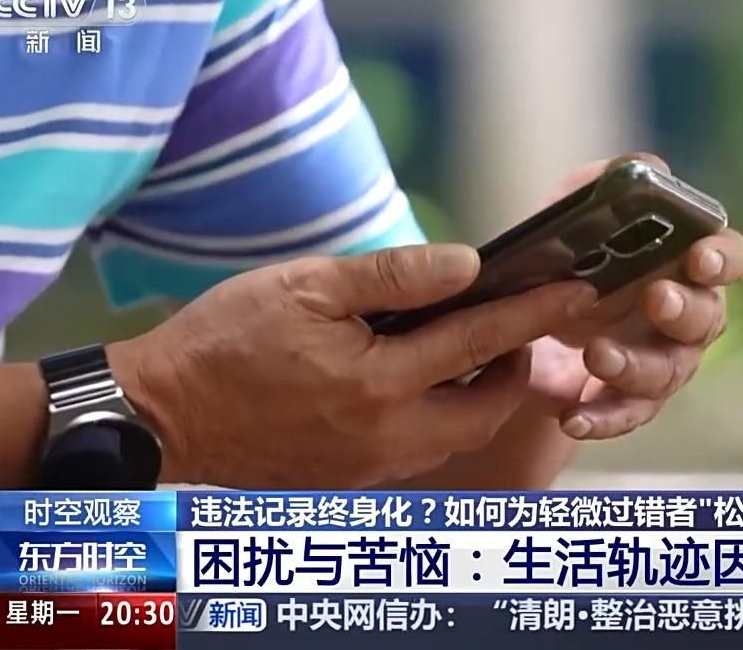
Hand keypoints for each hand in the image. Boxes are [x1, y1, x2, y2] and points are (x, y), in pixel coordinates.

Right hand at [108, 244, 595, 488]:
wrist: (163, 418)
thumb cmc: (225, 342)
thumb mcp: (304, 286)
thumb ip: (392, 276)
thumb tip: (466, 264)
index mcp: (378, 383)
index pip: (482, 342)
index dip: (535, 312)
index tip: (578, 289)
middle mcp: (388, 435)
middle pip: (489, 409)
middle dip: (517, 368)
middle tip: (515, 326)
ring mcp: (373, 465)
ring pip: (459, 435)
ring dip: (480, 394)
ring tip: (470, 348)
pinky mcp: (354, 477)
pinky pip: (422, 448)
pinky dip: (439, 413)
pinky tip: (420, 380)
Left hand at [528, 154, 742, 439]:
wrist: (521, 323)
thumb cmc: (568, 257)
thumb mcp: (575, 212)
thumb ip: (605, 185)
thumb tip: (643, 168)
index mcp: (685, 264)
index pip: (728, 258)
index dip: (721, 259)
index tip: (698, 256)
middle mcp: (688, 317)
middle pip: (707, 319)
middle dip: (683, 310)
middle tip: (655, 298)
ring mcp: (664, 363)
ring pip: (668, 372)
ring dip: (635, 365)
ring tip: (594, 355)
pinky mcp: (629, 403)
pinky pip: (626, 415)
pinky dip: (602, 419)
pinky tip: (573, 416)